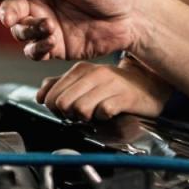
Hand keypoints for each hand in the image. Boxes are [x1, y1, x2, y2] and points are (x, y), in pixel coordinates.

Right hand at [0, 0, 140, 60]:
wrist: (131, 18)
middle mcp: (40, 5)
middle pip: (9, 13)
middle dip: (10, 16)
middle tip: (16, 18)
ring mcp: (47, 27)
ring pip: (20, 35)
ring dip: (28, 34)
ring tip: (48, 29)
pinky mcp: (56, 47)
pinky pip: (34, 52)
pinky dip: (36, 50)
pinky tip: (49, 45)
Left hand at [37, 58, 172, 121]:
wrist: (148, 84)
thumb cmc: (114, 86)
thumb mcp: (85, 81)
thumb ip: (60, 86)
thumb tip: (40, 96)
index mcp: (80, 69)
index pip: (51, 96)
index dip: (55, 110)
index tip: (66, 111)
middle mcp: (93, 73)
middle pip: (62, 104)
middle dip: (68, 115)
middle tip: (81, 114)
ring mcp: (110, 84)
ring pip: (80, 109)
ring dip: (85, 118)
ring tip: (95, 113)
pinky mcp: (124, 96)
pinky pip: (103, 112)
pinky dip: (103, 118)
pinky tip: (109, 113)